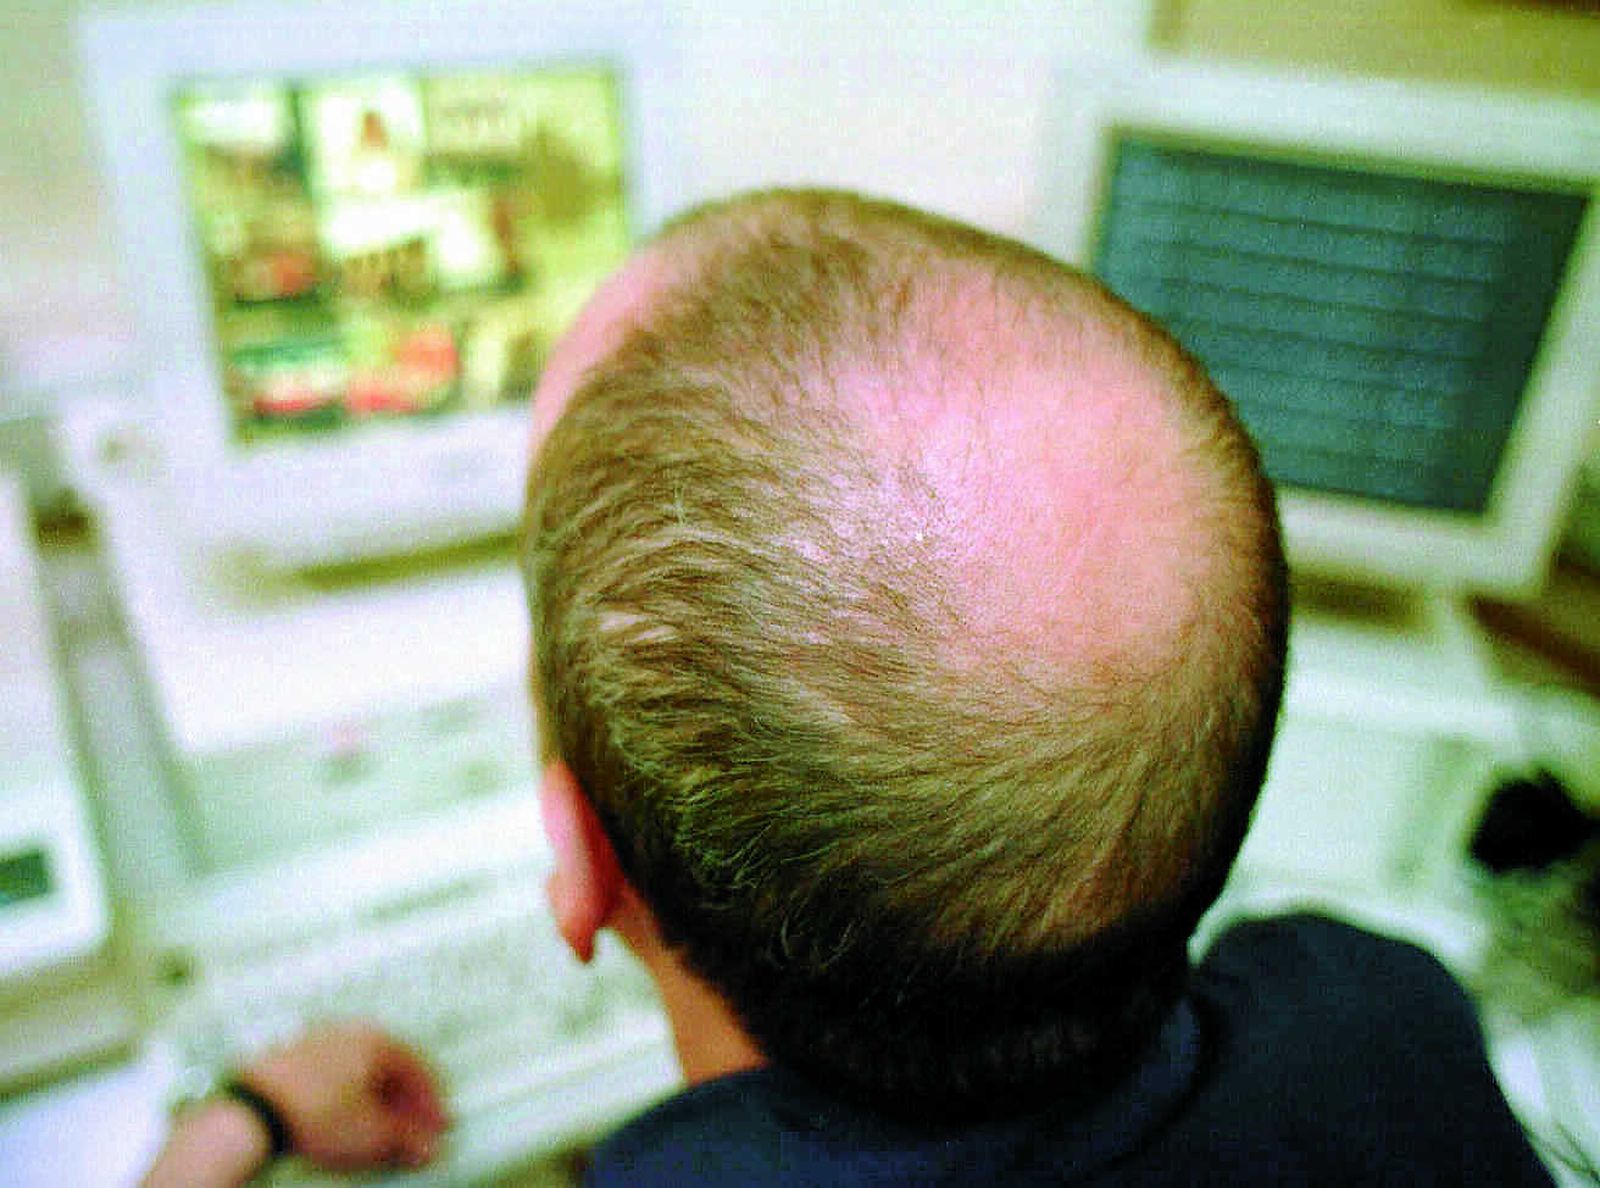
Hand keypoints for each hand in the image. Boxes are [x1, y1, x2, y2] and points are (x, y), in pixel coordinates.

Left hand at [238, 1021, 447, 1171]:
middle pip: (388, 1071)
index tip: (437, 1130)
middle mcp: (349, 1032)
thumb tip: (425, 1147)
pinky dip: (344, 1101)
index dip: (431, 1104)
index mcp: (377, 1039)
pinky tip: (342, 1124)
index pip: (418, 1070)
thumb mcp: (373, 1136)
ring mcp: (316, 1042)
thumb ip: (407, 1140)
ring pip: (358, 1075)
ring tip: (376, 1134)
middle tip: (410, 1135)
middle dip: (403, 1107)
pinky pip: (330, 1079)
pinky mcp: (289, 1060)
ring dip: (374, 1105)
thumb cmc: (319, 1115)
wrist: (253, 1114)